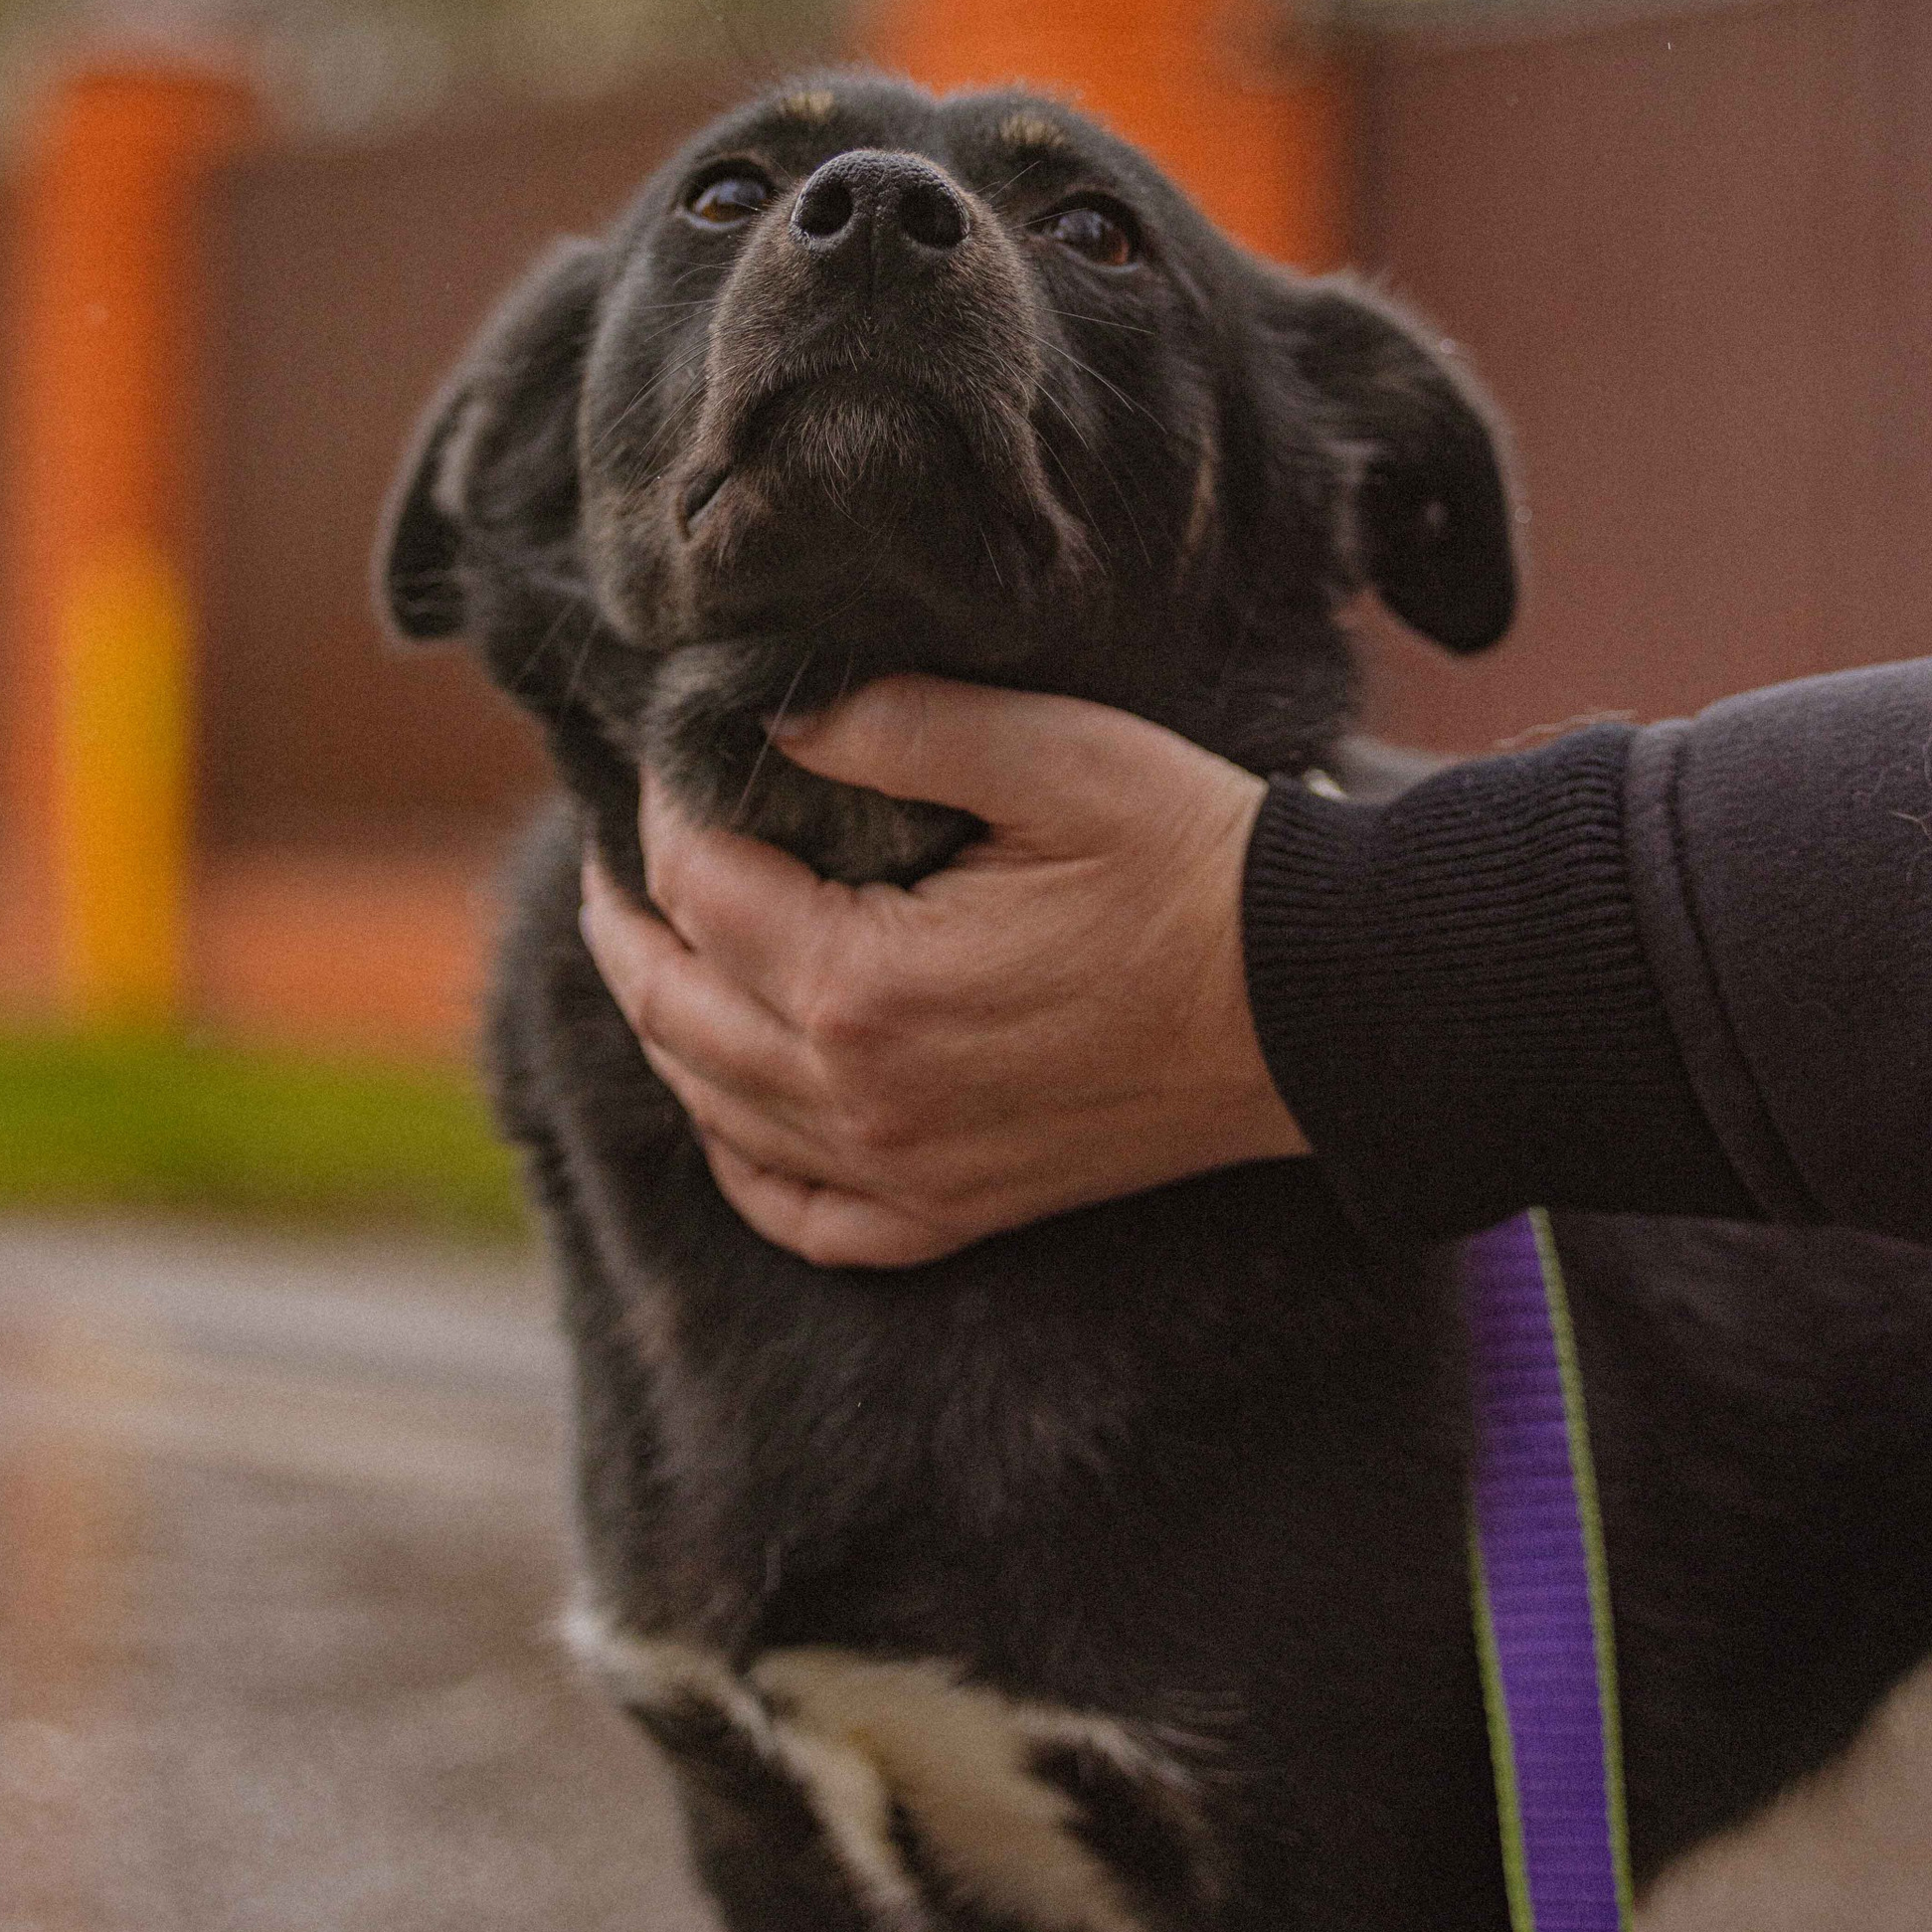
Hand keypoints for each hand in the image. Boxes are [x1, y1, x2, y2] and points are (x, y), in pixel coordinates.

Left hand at [576, 676, 1305, 1268]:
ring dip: (663, 1019)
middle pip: (671, 1007)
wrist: (1320, 1005)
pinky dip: (738, 1154)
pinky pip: (796, 1213)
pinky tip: (729, 1102)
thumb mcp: (1054, 754)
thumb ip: (896, 724)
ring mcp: (903, 1174)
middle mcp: (859, 1099)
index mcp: (863, 983)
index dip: (665, 810)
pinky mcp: (953, 1215)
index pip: (694, 887)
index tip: (675, 755)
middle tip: (611, 848)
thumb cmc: (1196, 862)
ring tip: (653, 940)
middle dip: (626, 917)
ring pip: (713, 1108)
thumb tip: (771, 716)